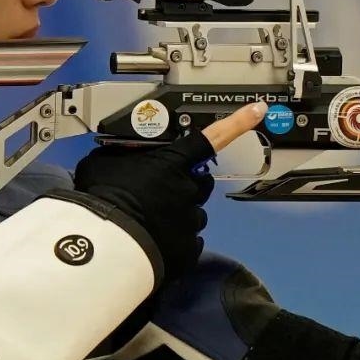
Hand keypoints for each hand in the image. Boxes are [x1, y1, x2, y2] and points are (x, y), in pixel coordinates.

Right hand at [74, 101, 266, 284]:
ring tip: (151, 221)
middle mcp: (188, 188)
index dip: (237, 123)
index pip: (211, 137)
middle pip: (202, 181)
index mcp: (172, 163)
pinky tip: (156, 240)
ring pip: (195, 213)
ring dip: (180, 214)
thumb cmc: (101, 197)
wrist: (102, 244)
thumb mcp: (102, 161)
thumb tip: (117, 154)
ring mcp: (191, 220)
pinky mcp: (188, 249)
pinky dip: (177, 241)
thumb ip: (119, 155)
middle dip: (188, 183)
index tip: (258, 110)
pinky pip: (190, 241)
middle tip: (160, 192)